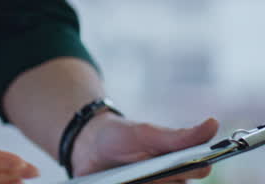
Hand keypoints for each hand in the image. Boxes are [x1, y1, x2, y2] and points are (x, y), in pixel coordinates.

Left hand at [72, 112, 219, 181]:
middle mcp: (172, 181)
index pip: (200, 169)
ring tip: (131, 177)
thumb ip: (178, 135)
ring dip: (151, 183)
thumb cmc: (120, 136)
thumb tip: (214, 123)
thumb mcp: (146, 134)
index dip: (193, 167)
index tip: (176, 163)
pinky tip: (121, 183)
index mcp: (180, 162)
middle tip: (147, 170)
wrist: (86, 146)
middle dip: (164, 179)